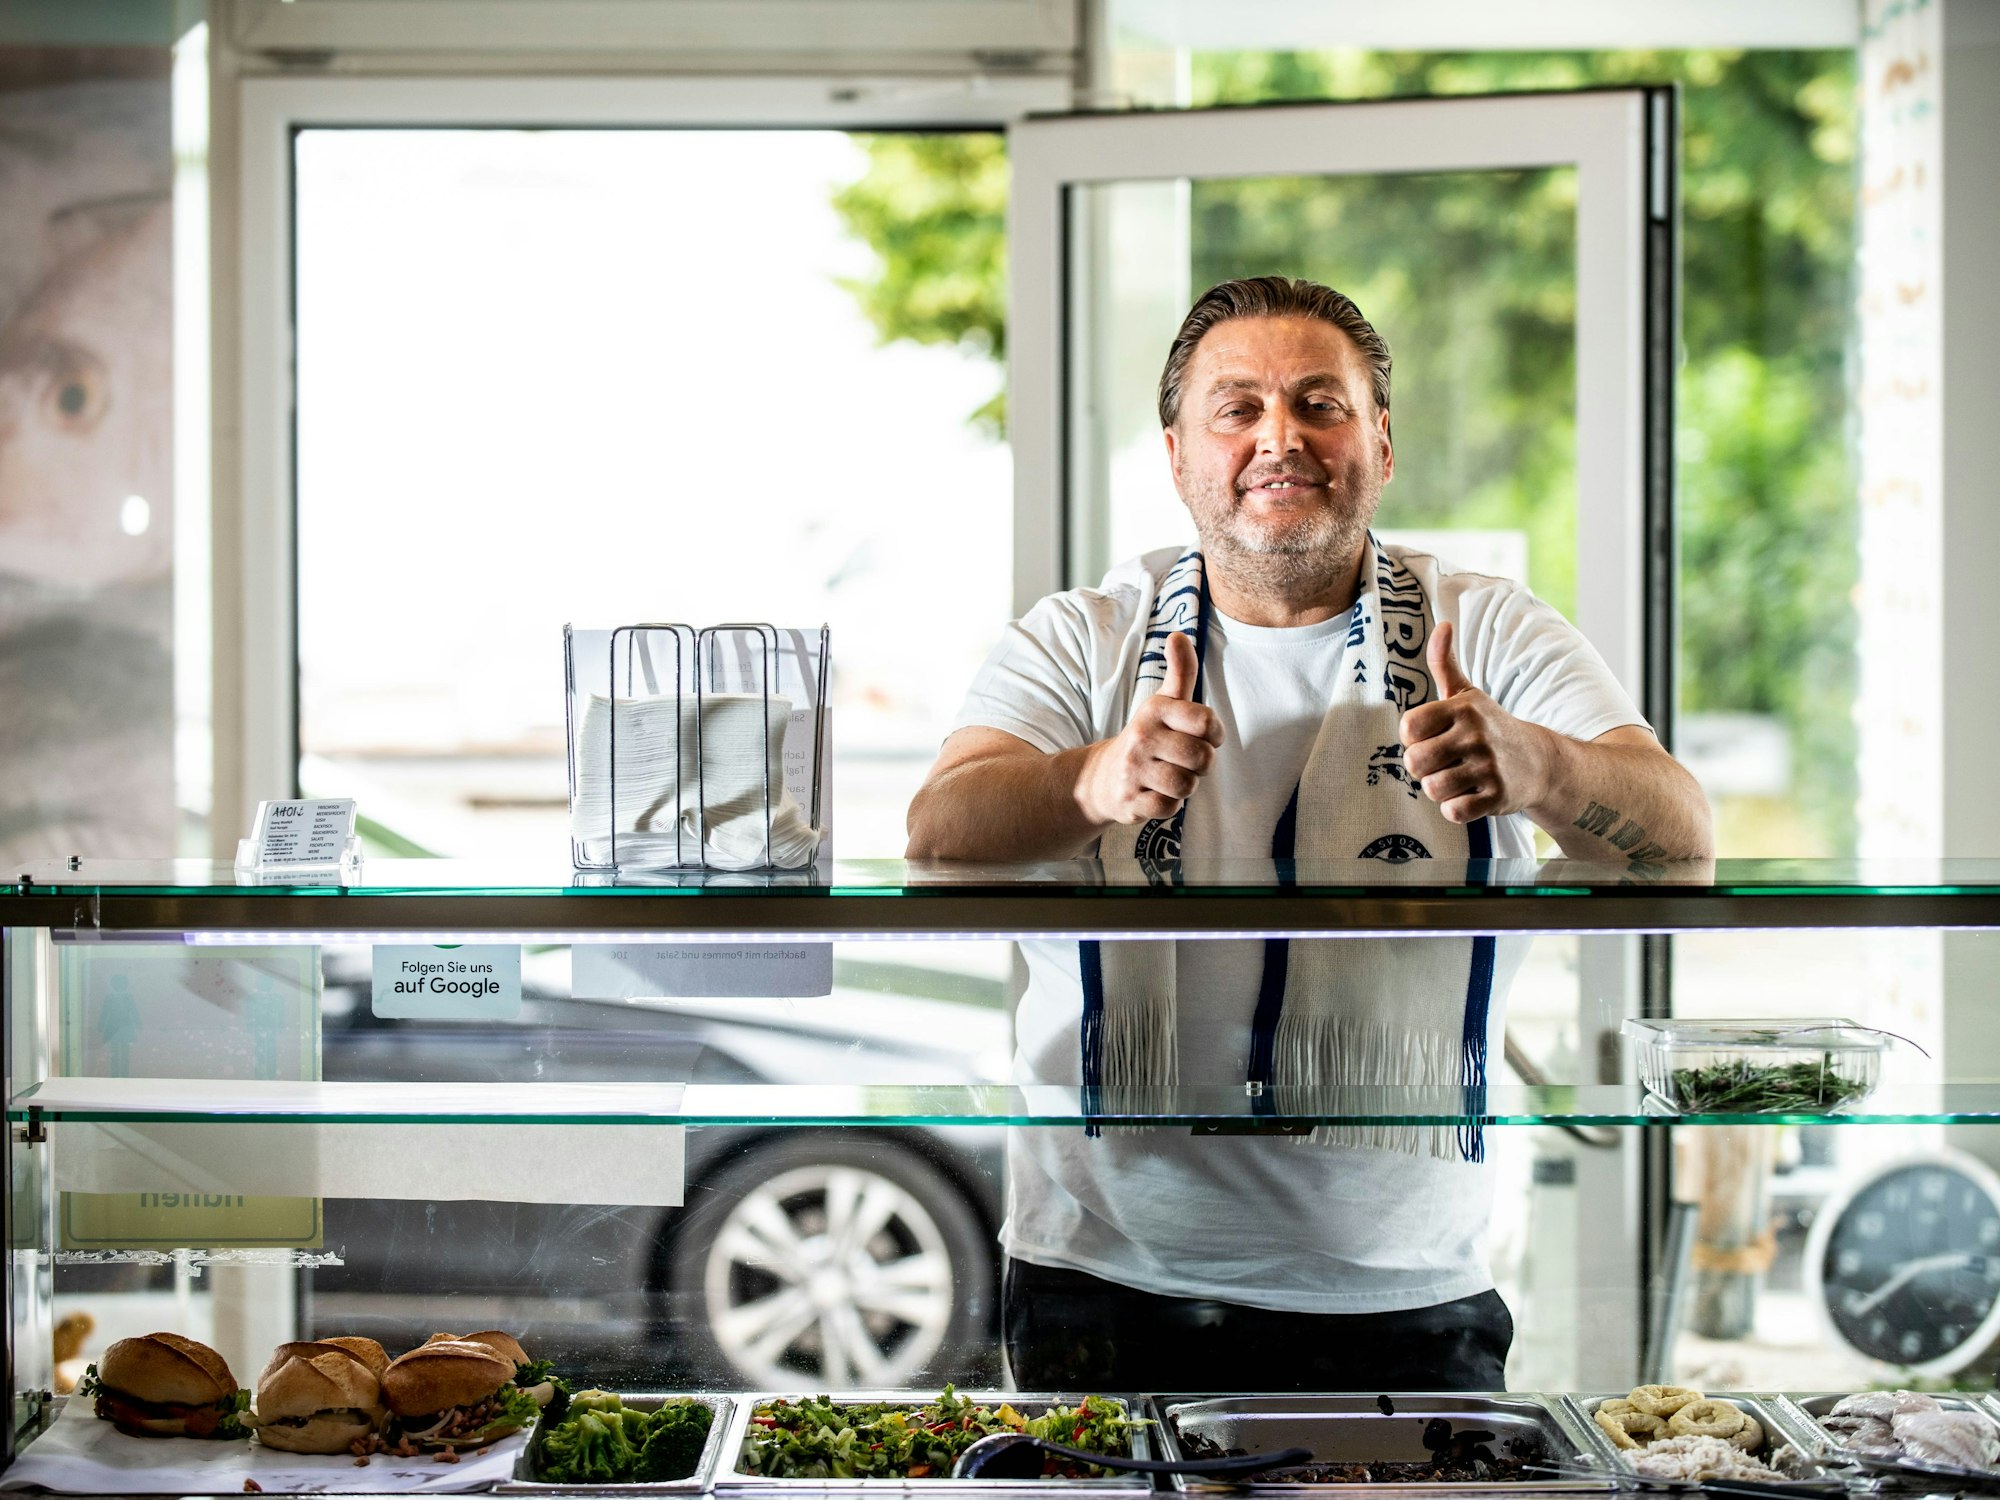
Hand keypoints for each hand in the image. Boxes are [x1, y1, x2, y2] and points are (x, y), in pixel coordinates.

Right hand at [1077, 632, 1224, 826]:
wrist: (1102, 778)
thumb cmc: (1147, 738)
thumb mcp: (1163, 703)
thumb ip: (1180, 671)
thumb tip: (1179, 634)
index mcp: (1155, 710)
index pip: (1206, 722)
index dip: (1215, 734)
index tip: (1205, 736)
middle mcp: (1142, 737)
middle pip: (1201, 758)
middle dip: (1202, 764)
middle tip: (1187, 761)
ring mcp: (1134, 770)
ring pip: (1186, 785)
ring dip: (1187, 786)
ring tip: (1173, 777)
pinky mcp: (1130, 800)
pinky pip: (1169, 807)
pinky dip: (1170, 805)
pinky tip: (1158, 793)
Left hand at [1398, 620, 1554, 824]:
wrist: (1541, 762)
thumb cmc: (1491, 727)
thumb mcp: (1468, 694)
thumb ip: (1444, 664)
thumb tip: (1442, 625)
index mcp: (1463, 709)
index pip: (1409, 728)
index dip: (1413, 739)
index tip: (1429, 738)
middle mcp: (1476, 735)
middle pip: (1416, 762)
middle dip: (1422, 768)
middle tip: (1440, 763)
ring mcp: (1488, 767)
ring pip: (1433, 788)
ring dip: (1439, 789)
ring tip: (1455, 778)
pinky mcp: (1497, 796)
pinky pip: (1454, 811)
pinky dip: (1456, 808)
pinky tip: (1468, 796)